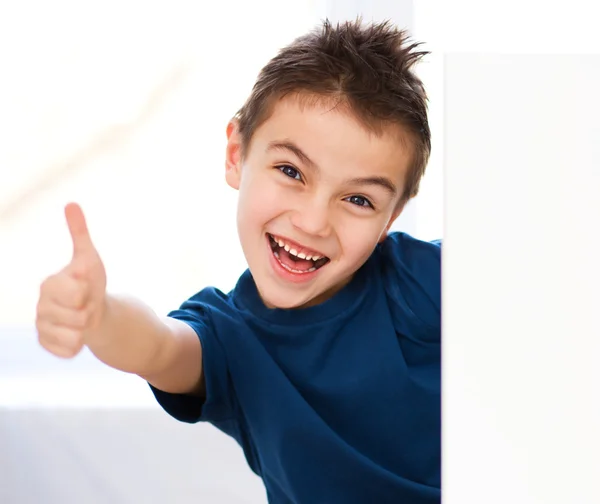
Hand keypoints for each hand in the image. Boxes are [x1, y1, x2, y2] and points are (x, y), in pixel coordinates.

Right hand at [36, 203, 106, 357]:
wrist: (93, 311)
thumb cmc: (90, 283)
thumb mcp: (89, 258)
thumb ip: (79, 233)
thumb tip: (71, 203)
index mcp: (48, 284)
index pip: (74, 294)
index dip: (87, 292)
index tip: (86, 287)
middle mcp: (40, 306)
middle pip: (76, 316)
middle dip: (89, 311)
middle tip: (86, 305)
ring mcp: (41, 326)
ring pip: (74, 336)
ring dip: (85, 329)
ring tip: (82, 319)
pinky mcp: (46, 345)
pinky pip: (69, 351)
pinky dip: (79, 345)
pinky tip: (77, 335)